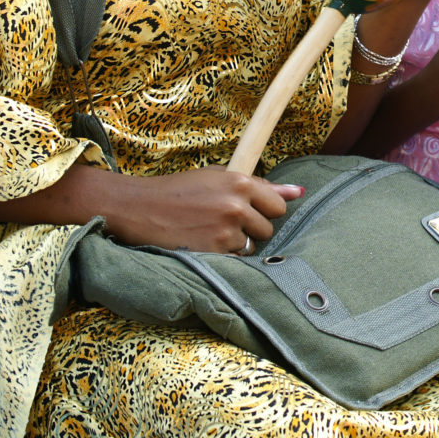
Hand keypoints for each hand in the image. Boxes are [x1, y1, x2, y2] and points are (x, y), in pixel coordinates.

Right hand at [106, 166, 301, 252]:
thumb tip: (298, 192)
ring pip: (251, 246)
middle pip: (268, 229)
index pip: (278, 205)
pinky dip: (223, 256)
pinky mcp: (213, 252)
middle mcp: (236, 206)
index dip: (265, 210)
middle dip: (252, 229)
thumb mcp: (217, 177)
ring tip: (211, 232)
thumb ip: (258, 186)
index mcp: (240, 182)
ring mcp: (225, 231)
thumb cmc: (179, 190)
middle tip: (224, 222)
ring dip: (237, 244)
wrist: (140, 207)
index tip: (250, 211)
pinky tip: (203, 243)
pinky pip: (234, 260)